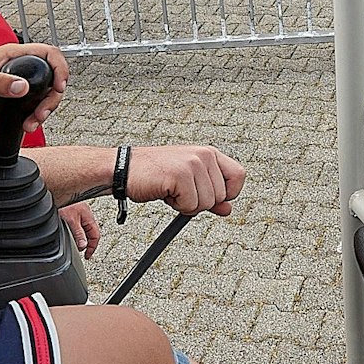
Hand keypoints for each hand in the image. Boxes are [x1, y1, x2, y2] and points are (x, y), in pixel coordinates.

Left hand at [0, 44, 67, 132]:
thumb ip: (0, 83)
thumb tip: (22, 87)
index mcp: (12, 56)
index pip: (47, 54)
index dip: (59, 68)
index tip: (59, 86)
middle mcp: (19, 68)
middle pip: (52, 78)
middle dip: (52, 97)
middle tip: (43, 112)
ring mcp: (17, 85)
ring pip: (45, 95)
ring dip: (44, 110)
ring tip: (33, 122)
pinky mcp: (14, 100)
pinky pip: (33, 107)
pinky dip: (35, 117)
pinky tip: (27, 125)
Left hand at [61, 201, 103, 258]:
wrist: (57, 192)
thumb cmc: (66, 203)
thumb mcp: (71, 220)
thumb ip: (78, 233)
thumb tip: (83, 246)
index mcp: (89, 218)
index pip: (95, 236)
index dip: (92, 248)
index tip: (87, 255)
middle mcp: (86, 217)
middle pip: (91, 234)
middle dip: (88, 245)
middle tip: (84, 253)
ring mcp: (81, 215)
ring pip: (85, 230)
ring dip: (83, 239)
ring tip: (79, 247)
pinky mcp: (75, 214)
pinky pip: (80, 227)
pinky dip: (78, 234)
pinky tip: (74, 236)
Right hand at [125, 145, 244, 216]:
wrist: (124, 169)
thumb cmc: (154, 173)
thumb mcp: (187, 182)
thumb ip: (209, 194)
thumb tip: (228, 209)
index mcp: (208, 153)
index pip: (239, 176)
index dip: (229, 193)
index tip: (212, 198)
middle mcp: (204, 155)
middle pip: (221, 195)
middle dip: (200, 202)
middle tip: (180, 192)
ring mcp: (193, 163)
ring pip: (207, 203)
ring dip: (187, 205)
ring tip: (171, 190)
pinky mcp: (180, 175)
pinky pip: (191, 205)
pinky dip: (177, 206)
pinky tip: (165, 192)